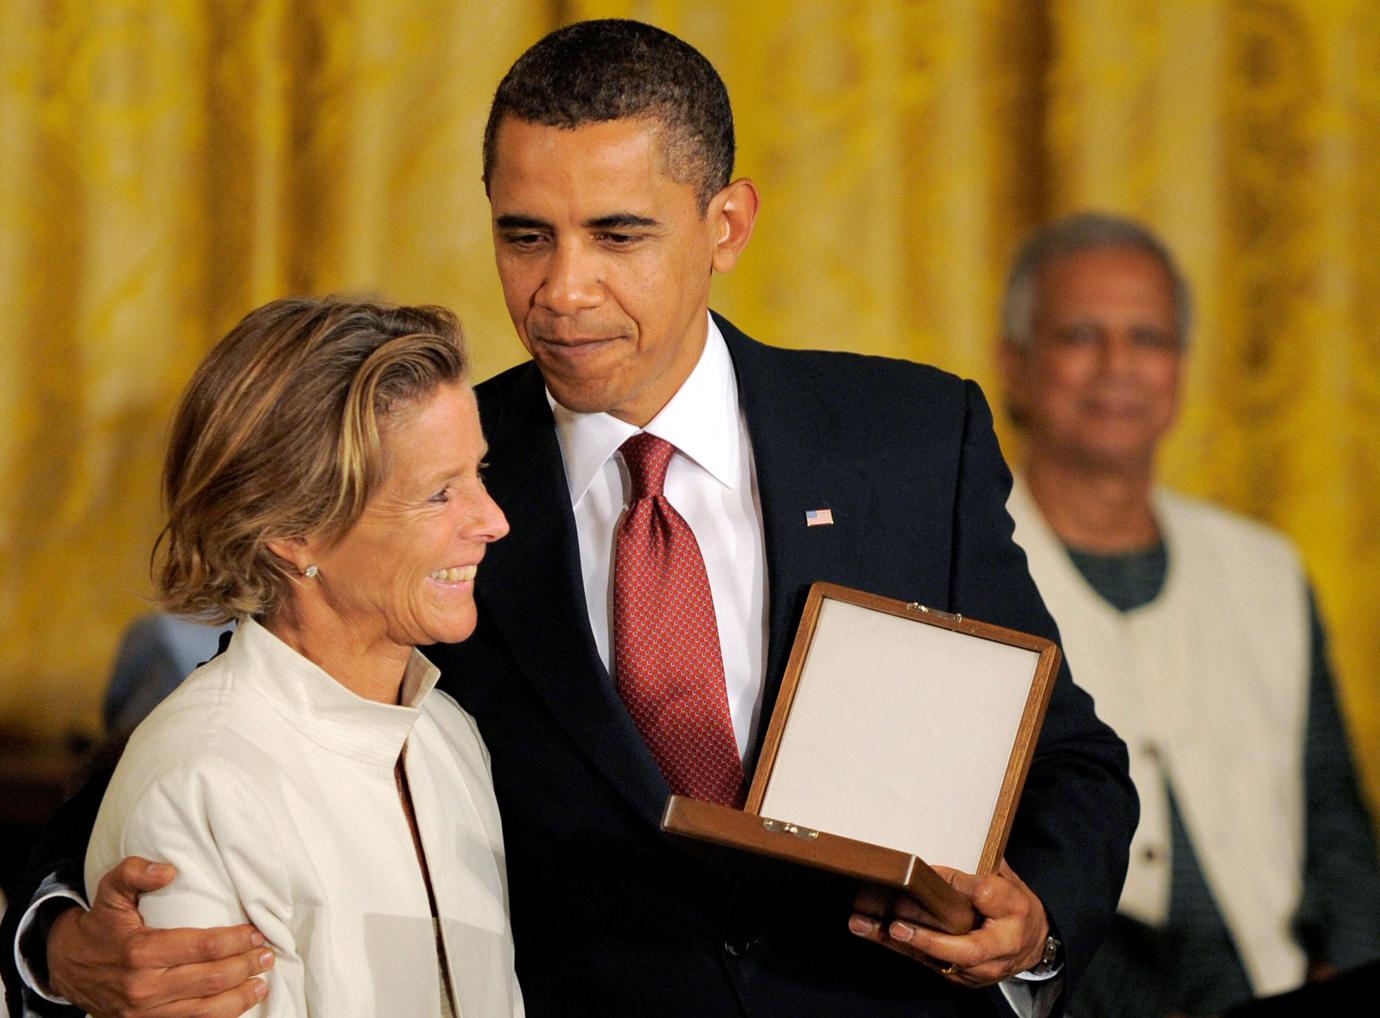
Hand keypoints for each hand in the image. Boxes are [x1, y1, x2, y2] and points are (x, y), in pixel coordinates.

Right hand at [47, 855, 271, 1016]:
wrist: (67, 966)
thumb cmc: (100, 924)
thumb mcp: (110, 890)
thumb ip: (136, 872)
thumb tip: (169, 870)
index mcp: (141, 951)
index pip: (203, 948)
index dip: (237, 941)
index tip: (257, 933)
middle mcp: (144, 988)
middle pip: (211, 980)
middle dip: (246, 967)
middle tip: (268, 955)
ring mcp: (143, 1014)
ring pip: (205, 1012)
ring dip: (240, 998)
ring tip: (262, 983)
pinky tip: (238, 1005)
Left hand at [848, 859, 1049, 987]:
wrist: (1032, 944)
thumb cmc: (1014, 906)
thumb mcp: (1007, 879)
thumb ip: (983, 864)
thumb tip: (951, 840)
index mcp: (1013, 910)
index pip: (986, 896)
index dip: (957, 885)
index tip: (929, 872)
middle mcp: (999, 947)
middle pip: (966, 949)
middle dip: (930, 940)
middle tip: (897, 926)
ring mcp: (980, 969)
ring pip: (938, 961)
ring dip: (900, 944)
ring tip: (866, 925)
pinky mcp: (961, 977)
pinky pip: (927, 962)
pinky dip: (898, 947)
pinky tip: (869, 930)